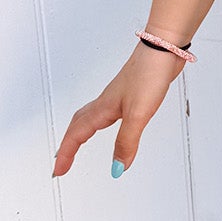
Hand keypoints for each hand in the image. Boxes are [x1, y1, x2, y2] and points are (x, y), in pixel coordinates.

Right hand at [52, 42, 187, 178]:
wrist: (163, 49)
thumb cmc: (149, 74)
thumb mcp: (138, 114)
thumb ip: (127, 142)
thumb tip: (117, 168)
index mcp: (103, 108)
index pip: (76, 135)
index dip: (66, 154)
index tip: (58, 171)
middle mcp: (105, 103)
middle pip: (76, 125)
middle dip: (66, 145)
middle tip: (61, 162)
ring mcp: (115, 97)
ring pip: (88, 117)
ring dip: (78, 132)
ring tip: (74, 145)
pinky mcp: (128, 93)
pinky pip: (103, 112)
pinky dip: (96, 123)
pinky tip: (107, 122)